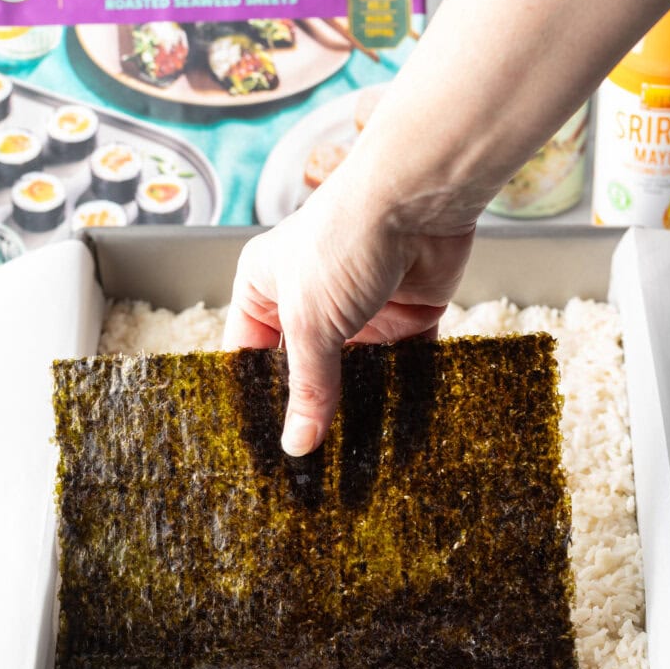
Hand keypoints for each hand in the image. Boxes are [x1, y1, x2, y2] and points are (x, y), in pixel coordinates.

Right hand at [222, 174, 474, 456]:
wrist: (418, 199)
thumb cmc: (344, 240)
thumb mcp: (310, 321)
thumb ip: (308, 387)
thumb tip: (297, 445)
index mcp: (265, 290)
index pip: (250, 356)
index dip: (257, 400)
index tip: (263, 450)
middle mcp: (310, 301)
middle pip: (307, 371)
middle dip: (312, 412)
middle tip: (312, 469)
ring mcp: (361, 310)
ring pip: (358, 374)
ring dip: (362, 408)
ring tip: (357, 463)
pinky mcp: (407, 316)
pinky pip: (404, 366)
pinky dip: (406, 393)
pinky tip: (402, 433)